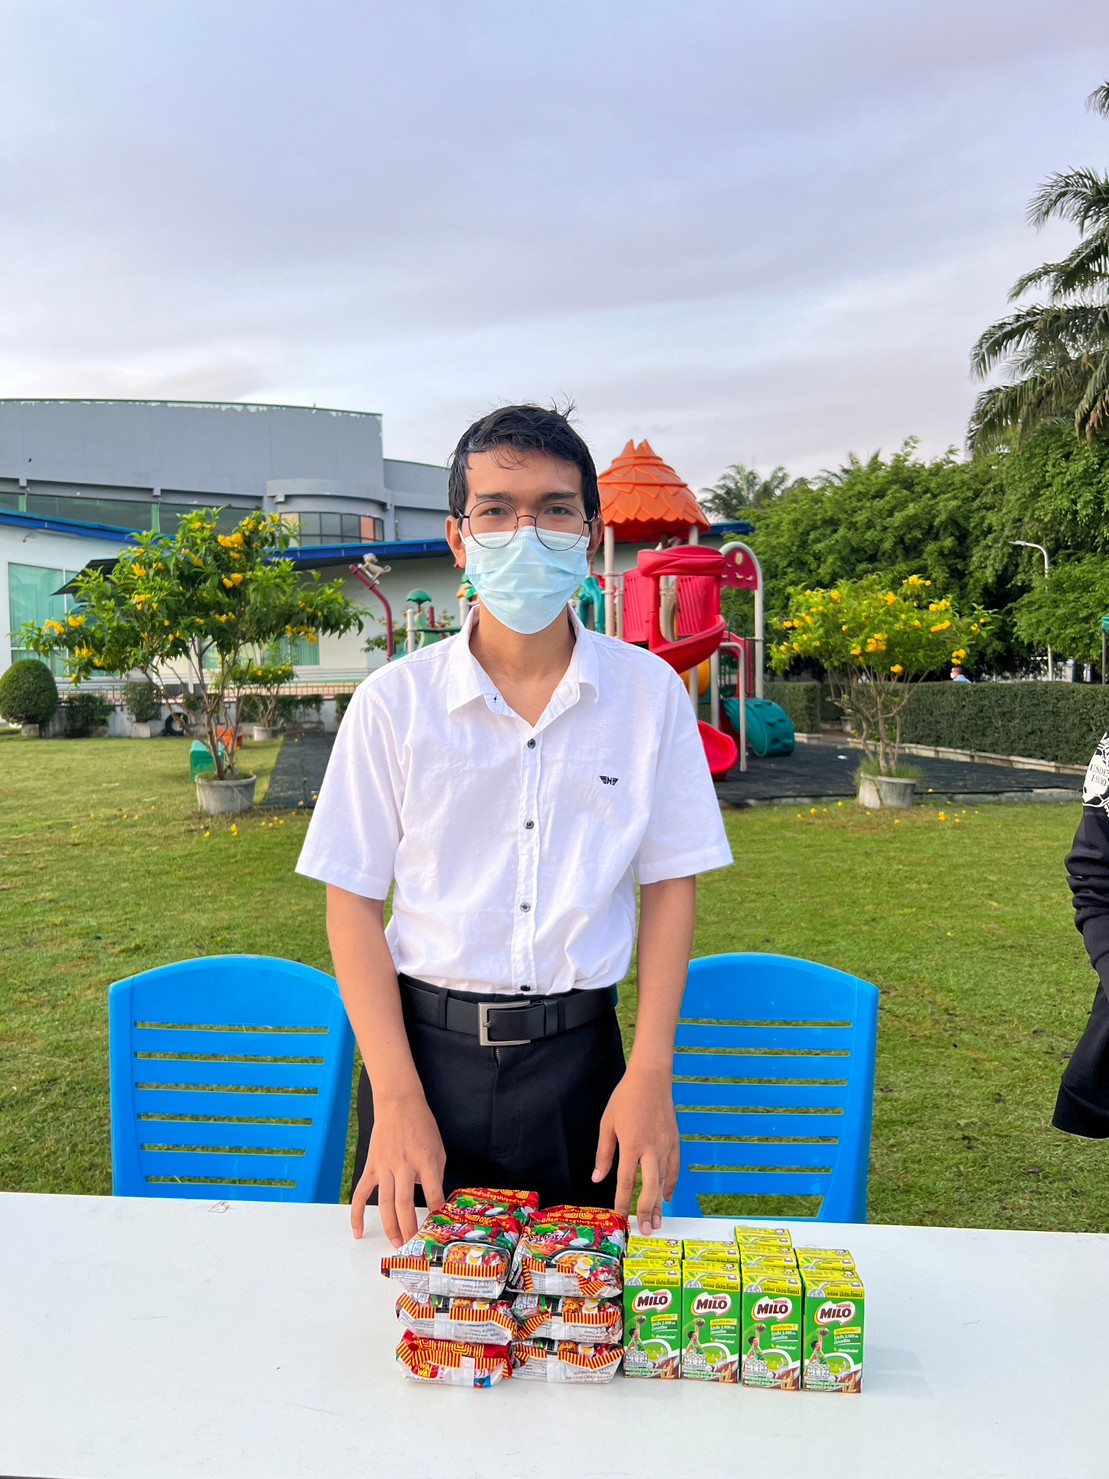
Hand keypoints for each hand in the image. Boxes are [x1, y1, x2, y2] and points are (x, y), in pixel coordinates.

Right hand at [350, 1094, 446, 1246]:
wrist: (399, 1104)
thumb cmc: (422, 1126)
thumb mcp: (438, 1148)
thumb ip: (435, 1175)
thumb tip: (433, 1200)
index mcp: (426, 1161)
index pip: (433, 1194)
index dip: (436, 1214)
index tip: (438, 1229)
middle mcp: (404, 1166)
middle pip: (405, 1204)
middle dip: (410, 1228)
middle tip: (414, 1246)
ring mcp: (385, 1167)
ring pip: (386, 1204)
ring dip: (391, 1226)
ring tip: (397, 1243)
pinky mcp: (372, 1167)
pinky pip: (361, 1194)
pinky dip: (357, 1214)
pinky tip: (358, 1231)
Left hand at [591, 1065, 679, 1235]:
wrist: (651, 1079)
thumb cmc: (625, 1099)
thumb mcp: (608, 1124)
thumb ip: (604, 1154)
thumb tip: (597, 1179)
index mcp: (631, 1144)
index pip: (626, 1180)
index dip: (623, 1202)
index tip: (620, 1217)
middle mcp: (651, 1148)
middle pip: (650, 1186)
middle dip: (647, 1210)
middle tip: (646, 1229)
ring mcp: (665, 1145)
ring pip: (664, 1180)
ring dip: (660, 1203)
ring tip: (658, 1222)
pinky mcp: (674, 1141)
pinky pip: (674, 1168)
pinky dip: (671, 1184)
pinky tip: (666, 1196)